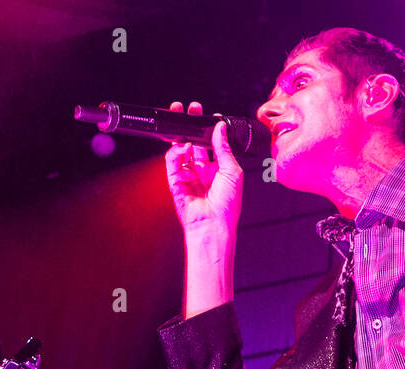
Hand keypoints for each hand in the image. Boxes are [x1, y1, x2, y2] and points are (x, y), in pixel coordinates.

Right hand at [164, 100, 242, 236]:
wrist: (213, 224)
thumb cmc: (227, 204)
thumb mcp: (232, 171)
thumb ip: (224, 148)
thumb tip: (219, 128)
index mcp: (219, 167)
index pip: (211, 142)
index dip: (209, 129)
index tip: (209, 116)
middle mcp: (203, 169)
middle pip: (195, 141)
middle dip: (192, 124)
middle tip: (191, 108)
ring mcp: (188, 173)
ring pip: (181, 147)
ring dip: (181, 132)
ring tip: (183, 118)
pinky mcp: (175, 180)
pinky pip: (173, 160)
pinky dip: (176, 150)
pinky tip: (183, 146)